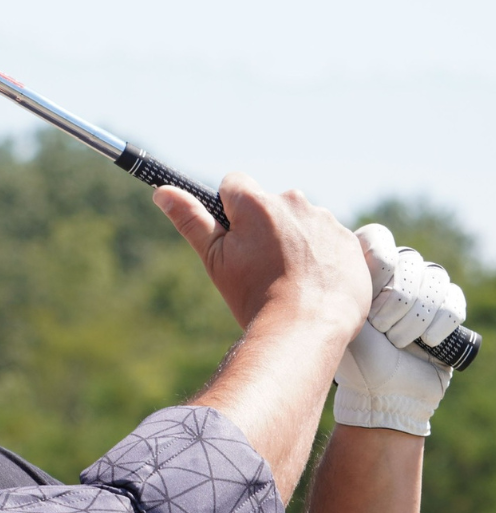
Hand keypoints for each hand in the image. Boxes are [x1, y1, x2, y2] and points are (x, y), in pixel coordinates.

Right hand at [154, 174, 370, 336]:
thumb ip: (190, 220)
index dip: (229, 211)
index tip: (234, 238)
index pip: (234, 184)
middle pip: (270, 204)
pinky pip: (330, 240)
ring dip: (294, 240)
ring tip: (289, 279)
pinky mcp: (351, 242)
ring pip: (302, 222)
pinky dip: (321, 257)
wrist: (307, 328)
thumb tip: (161, 192)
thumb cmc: (254, 295)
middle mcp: (295, 202)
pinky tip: (313, 283)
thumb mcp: (214, 260)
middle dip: (264, 227)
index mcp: (257, 203)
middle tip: (260, 267)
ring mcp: (327, 221)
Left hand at [334, 225, 462, 435]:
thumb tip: (332, 252)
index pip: (376, 237)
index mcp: (362, 271)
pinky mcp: (446, 309)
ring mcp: (422, 291)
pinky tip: (424, 344)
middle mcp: (393, 275)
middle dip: (394, 303)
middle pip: (408, 261)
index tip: (366, 298)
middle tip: (379, 329)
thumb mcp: (340, 319)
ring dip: (413, 318)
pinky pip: (453, 300)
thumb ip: (343, 285)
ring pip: (434, 279)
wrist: (382, 395)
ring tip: (397, 342)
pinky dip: (438, 326)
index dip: (377, 265)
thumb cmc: (354, 360)